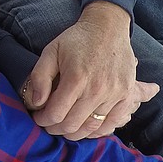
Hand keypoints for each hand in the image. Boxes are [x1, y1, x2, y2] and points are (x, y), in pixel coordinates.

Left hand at [20, 1, 143, 138]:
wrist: (108, 28)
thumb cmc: (76, 40)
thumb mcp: (51, 51)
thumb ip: (39, 77)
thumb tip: (36, 103)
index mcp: (76, 78)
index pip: (55, 113)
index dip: (43, 120)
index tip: (38, 117)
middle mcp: (97, 89)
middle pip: (72, 125)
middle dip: (56, 129)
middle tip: (48, 125)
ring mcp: (114, 94)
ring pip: (91, 128)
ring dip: (75, 133)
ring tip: (64, 128)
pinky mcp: (126, 96)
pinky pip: (112, 124)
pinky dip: (97, 132)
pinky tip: (86, 128)